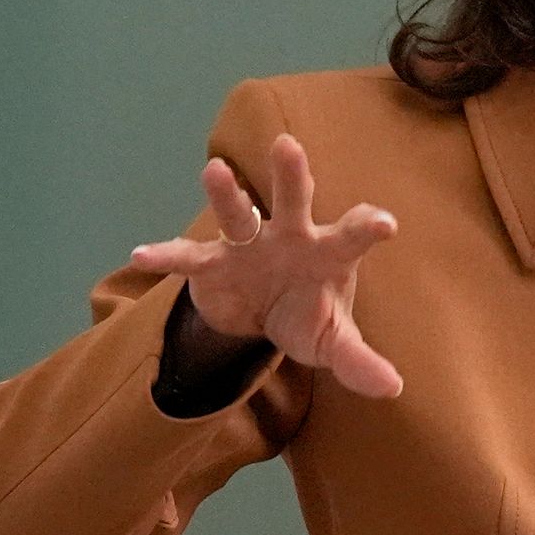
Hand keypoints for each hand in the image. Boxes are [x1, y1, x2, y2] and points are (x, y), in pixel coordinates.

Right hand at [129, 132, 402, 397]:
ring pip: (238, 214)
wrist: (258, 315)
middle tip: (287, 147)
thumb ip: (359, 360)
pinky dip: (165, 256)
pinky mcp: (212, 262)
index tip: (384, 224)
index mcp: (328, 251)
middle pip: (293, 201)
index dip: (367, 225)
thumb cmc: (306, 313)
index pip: (352, 233)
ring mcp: (248, 245)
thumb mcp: (332, 342)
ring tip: (213, 170)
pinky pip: (187, 257)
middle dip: (290, 175)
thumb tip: (393, 387)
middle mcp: (289, 236)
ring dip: (226, 193)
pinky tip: (141, 255)